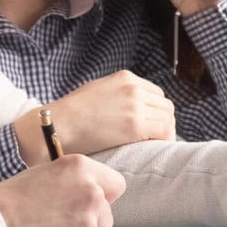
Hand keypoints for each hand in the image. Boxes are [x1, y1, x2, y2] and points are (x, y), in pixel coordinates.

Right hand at [0, 154, 126, 226]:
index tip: (85, 204)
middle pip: (106, 215)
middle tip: (57, 226)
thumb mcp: (40, 176)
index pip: (115, 185)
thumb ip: (70, 184)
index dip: (101, 196)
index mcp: (80, 170)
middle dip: (88, 222)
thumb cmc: (3, 203)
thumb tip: (85, 195)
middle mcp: (91, 196)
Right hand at [44, 71, 176, 157]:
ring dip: (165, 131)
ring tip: (155, 145)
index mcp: (125, 78)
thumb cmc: (72, 114)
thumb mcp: (98, 91)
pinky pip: (164, 131)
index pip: (156, 93)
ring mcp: (136, 105)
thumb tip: (129, 109)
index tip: (153, 124)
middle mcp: (133, 88)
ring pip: (168, 117)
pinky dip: (165, 140)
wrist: (58, 125)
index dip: (156, 110)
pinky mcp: (136, 125)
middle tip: (156, 137)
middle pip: (165, 105)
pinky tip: (156, 148)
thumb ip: (117, 94)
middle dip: (163, 121)